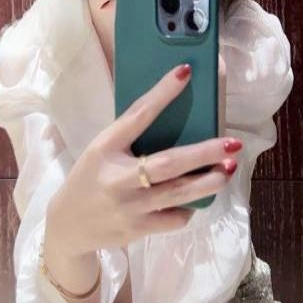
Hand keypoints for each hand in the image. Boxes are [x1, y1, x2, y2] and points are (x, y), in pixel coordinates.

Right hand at [46, 62, 241, 258]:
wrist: (69, 224)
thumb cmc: (90, 176)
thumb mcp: (102, 148)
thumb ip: (129, 135)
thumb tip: (172, 112)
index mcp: (106, 147)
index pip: (138, 114)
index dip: (163, 92)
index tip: (186, 72)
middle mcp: (119, 176)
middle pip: (169, 163)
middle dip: (205, 153)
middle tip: (233, 143)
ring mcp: (130, 207)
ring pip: (179, 193)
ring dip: (209, 181)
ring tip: (230, 168)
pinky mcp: (139, 230)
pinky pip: (175, 217)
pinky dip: (189, 206)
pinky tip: (197, 197)